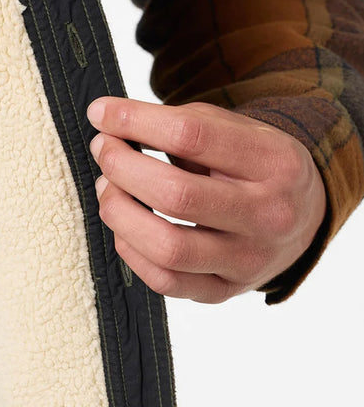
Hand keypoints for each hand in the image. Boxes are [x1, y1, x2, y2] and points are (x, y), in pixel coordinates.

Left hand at [86, 97, 326, 303]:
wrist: (305, 220)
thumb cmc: (256, 168)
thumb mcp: (238, 132)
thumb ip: (182, 123)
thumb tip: (108, 120)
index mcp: (275, 163)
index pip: (192, 136)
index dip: (136, 122)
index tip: (101, 114)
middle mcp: (268, 216)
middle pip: (177, 195)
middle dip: (123, 169)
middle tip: (104, 151)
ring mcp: (248, 261)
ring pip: (168, 248)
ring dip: (121, 214)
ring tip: (108, 190)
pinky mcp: (226, 292)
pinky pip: (166, 282)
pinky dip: (132, 252)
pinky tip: (124, 229)